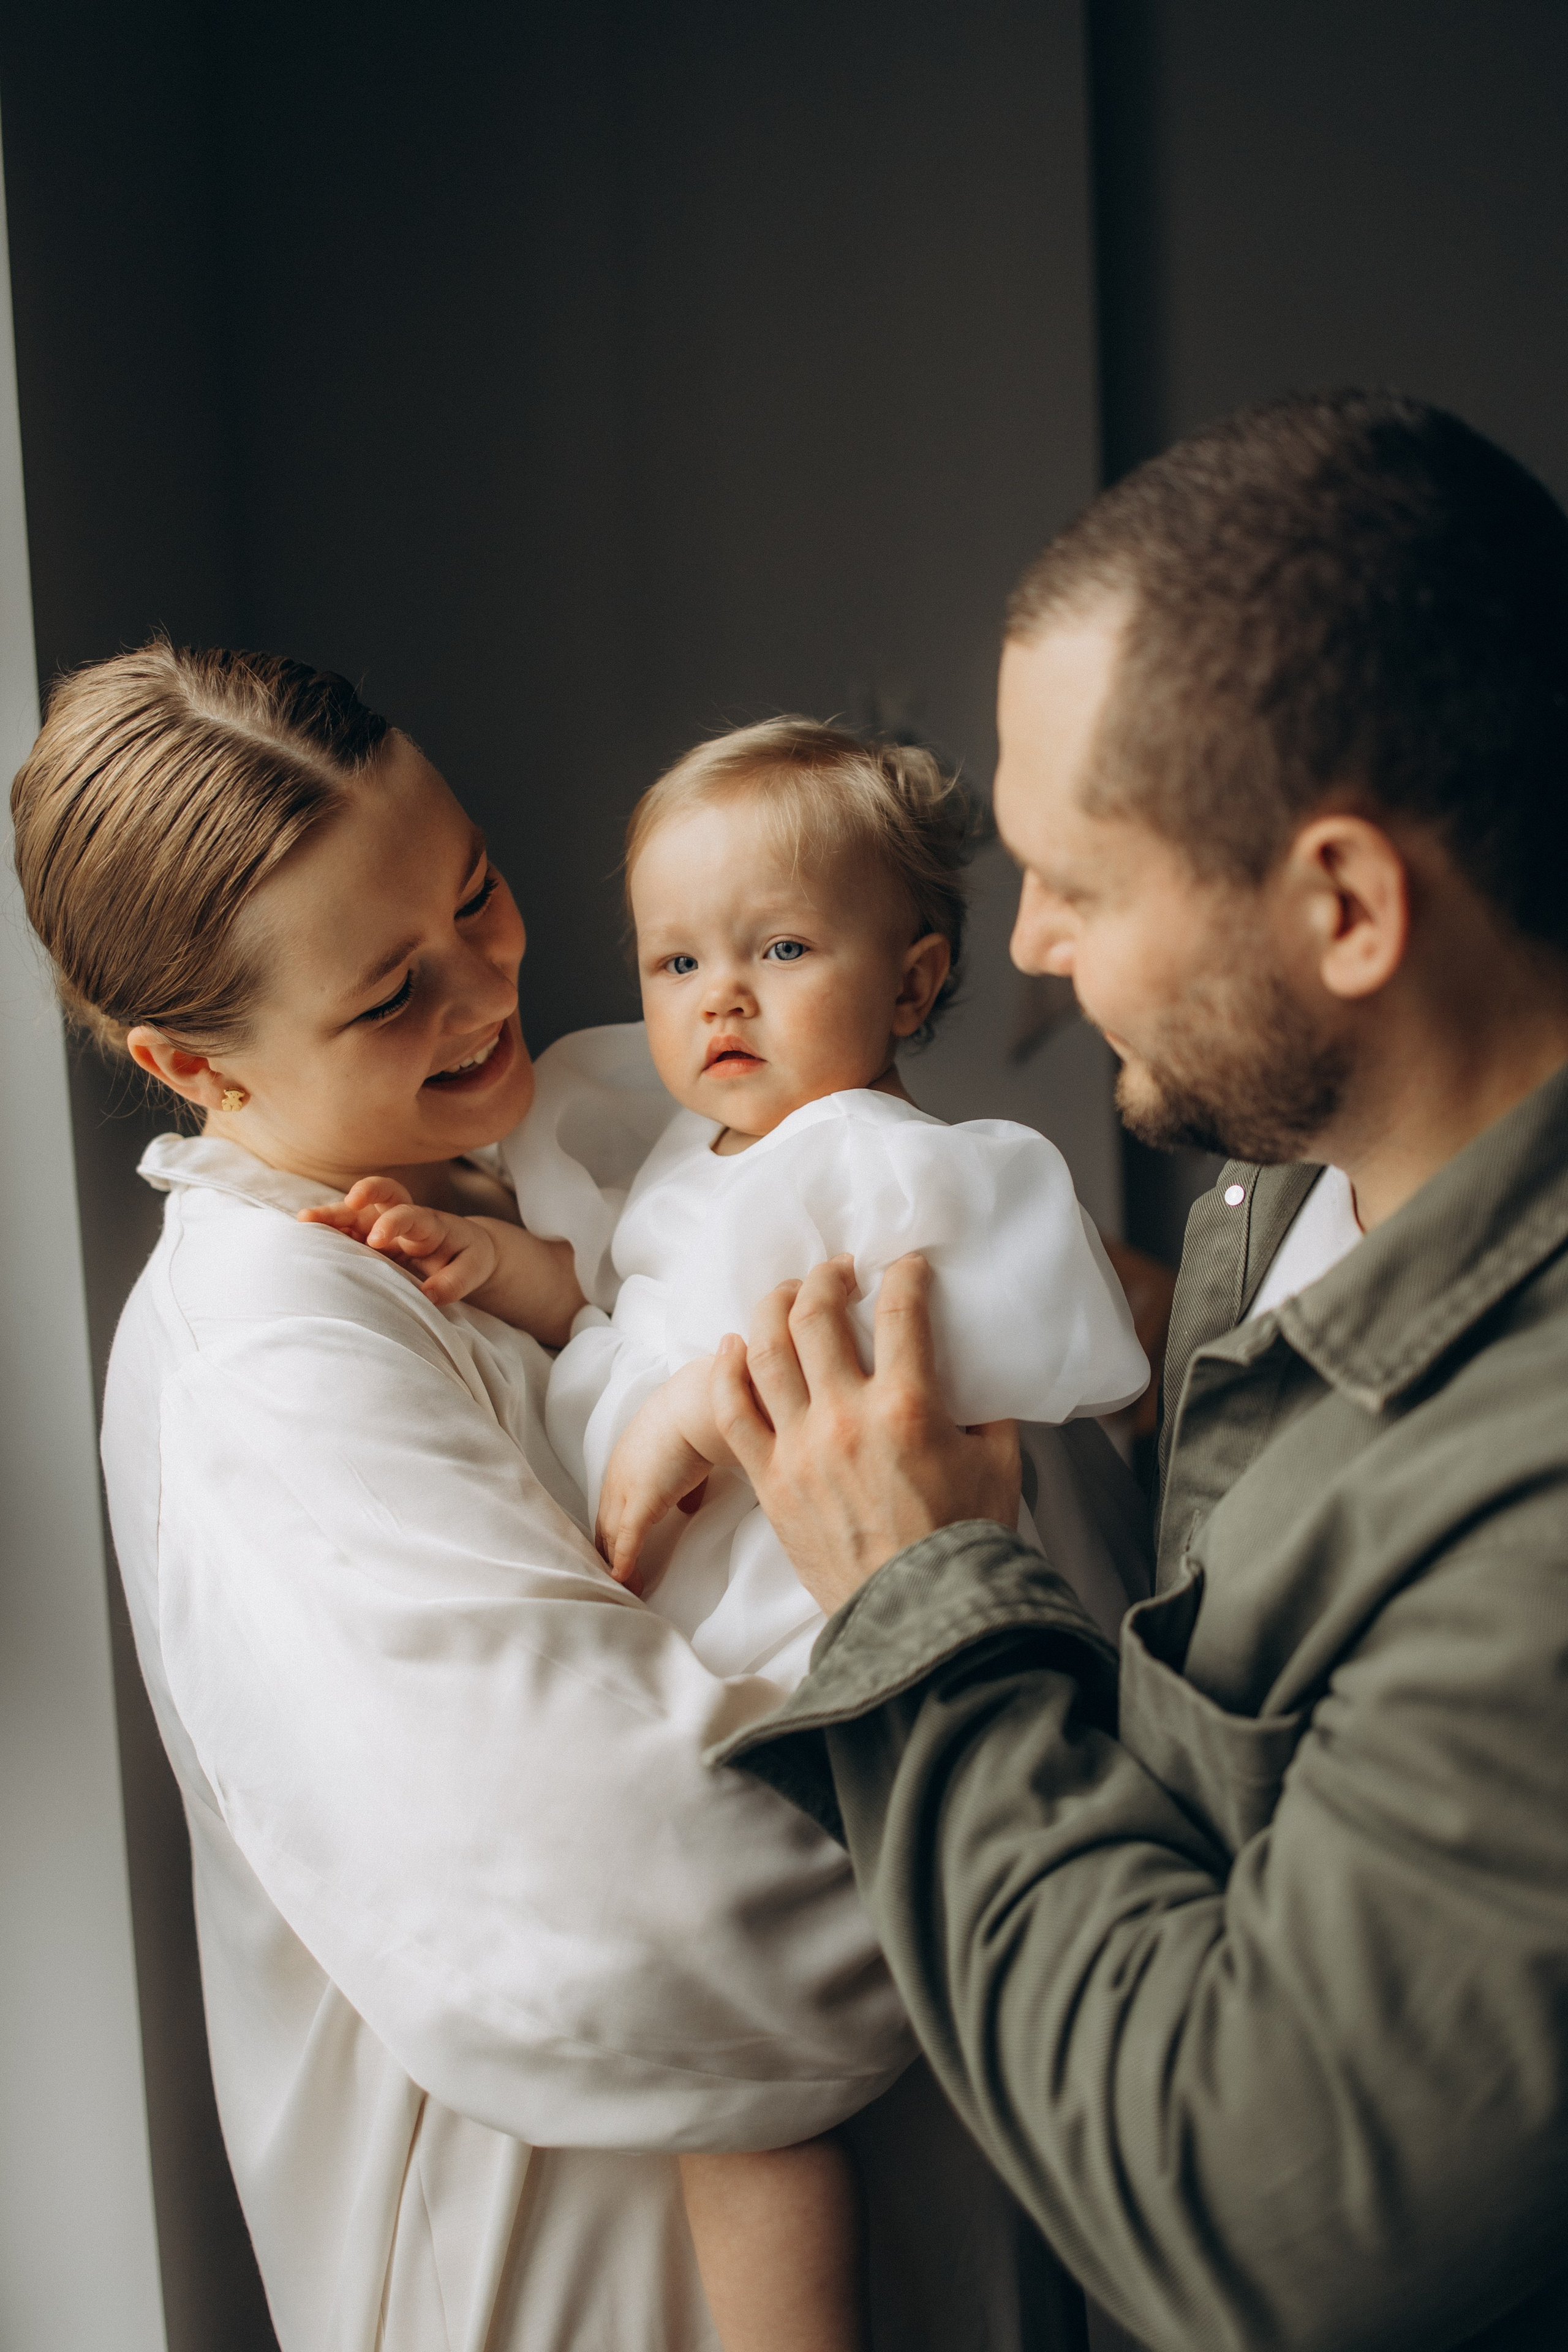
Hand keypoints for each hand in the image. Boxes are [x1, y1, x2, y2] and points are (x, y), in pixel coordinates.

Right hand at [300, 1177, 498, 1304]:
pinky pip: (344, 1230)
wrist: (464, 1250)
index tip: (377, 1238)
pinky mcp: (367, 1236)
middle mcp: (404, 1217)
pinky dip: (326, 1231)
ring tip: (304, 1220)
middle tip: (350, 1202)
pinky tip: (302, 1238)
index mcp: (431, 1224)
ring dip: (332, 1213)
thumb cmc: (468, 1258)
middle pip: (385, 1195)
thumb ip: (454, 1282)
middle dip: (367, 1193)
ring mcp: (382, 1224)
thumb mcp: (473, 1270)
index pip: (411, 1215)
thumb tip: (428, 1295)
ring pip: (356, 1212)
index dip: (393, 1222)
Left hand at [596, 1366, 719, 1592]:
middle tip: (615, 1575)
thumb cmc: (695, 1420)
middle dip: (608, 1549)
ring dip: (616, 1562)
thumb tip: (689, 1504)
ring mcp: (625, 1490)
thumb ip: (684, 1482)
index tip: (618, 1547)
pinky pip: (627, 1541)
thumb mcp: (685, 1453)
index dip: (615, 1527)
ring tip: (625, 1586)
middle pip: (605, 1521)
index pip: (613, 1502)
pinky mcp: (639, 1504)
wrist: (696, 1407)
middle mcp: (618, 1476)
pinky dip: (624, 1563)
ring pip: (611, 1535)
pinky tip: (625, 1581)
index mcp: (627, 1461)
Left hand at [711, 1253, 1020, 1615]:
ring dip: (772, 1307)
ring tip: (787, 1294)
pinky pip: (731, 1412)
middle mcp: (845, 1418)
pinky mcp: (769, 1481)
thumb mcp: (998, 1464)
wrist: (916, 1616)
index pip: (901, 1311)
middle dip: (826, 1278)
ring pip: (765, 1351)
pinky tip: (734, 1345)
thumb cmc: (964, 1543)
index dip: (904, 1276)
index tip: (907, 1267)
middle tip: (839, 1272)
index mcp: (907, 1408)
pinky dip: (727, 1370)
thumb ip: (986, 1412)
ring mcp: (798, 1449)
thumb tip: (977, 1378)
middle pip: (815, 1315)